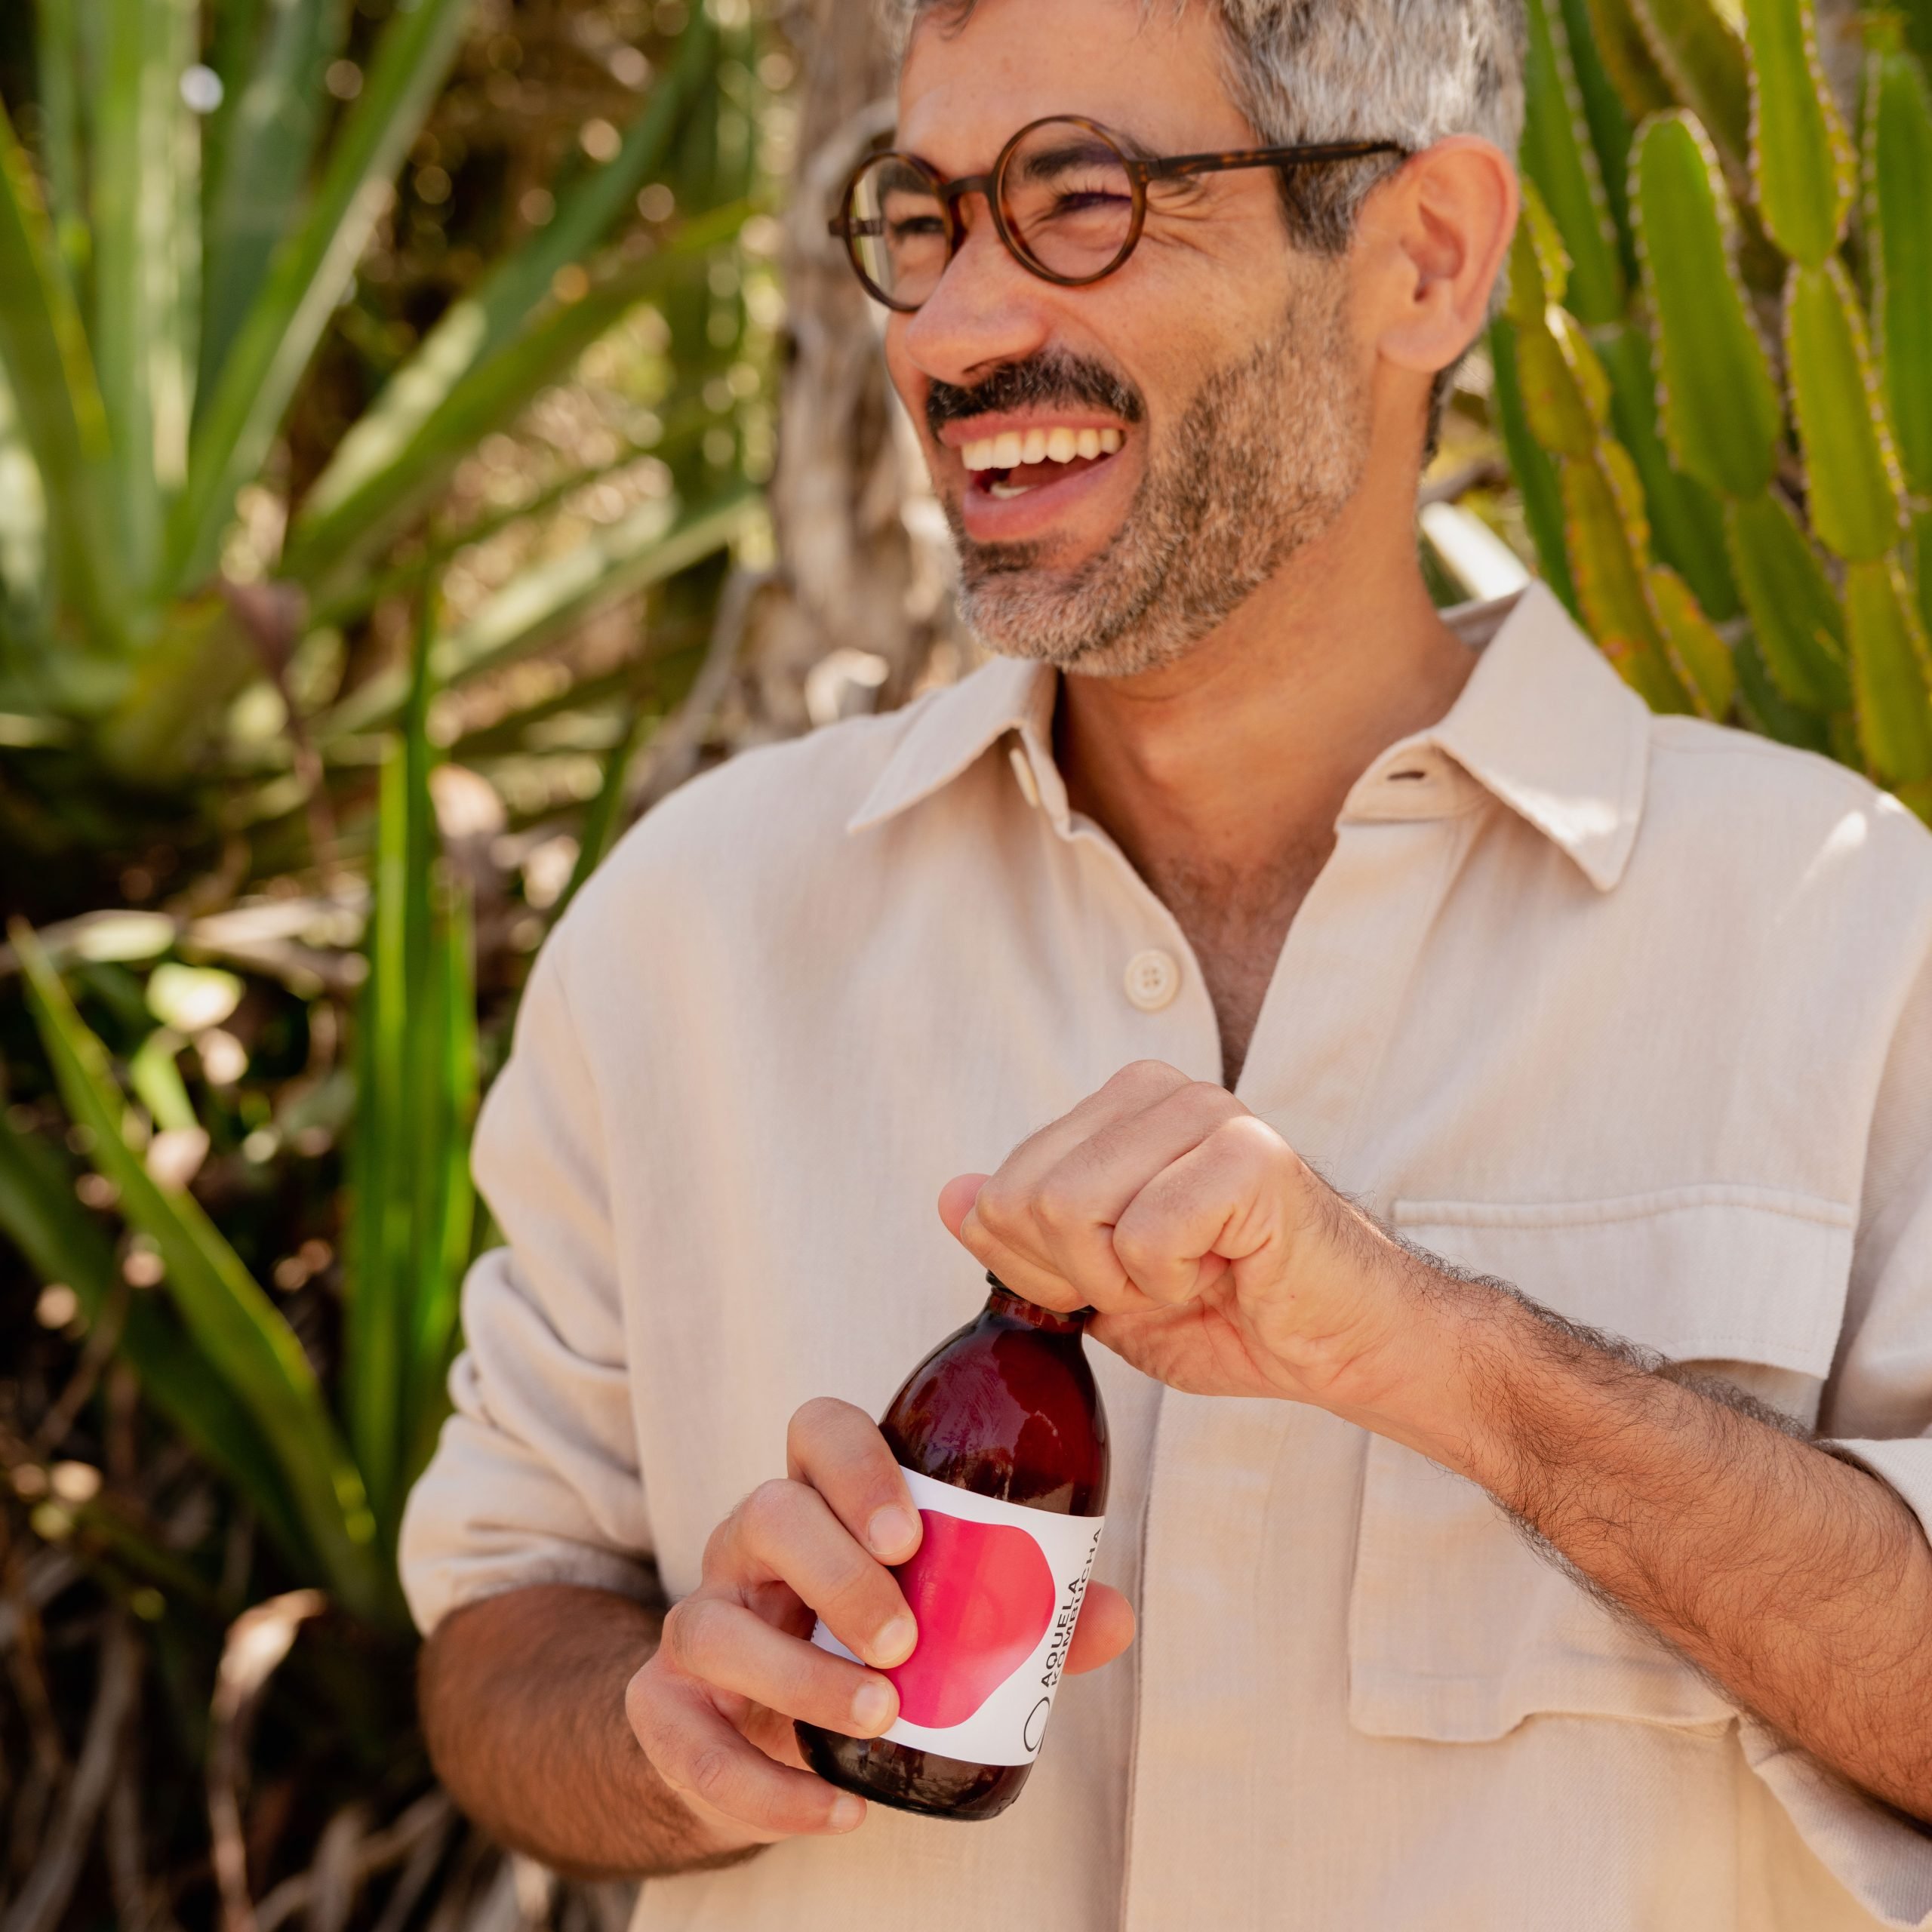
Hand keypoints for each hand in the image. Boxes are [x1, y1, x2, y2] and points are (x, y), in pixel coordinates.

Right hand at [624, 1397, 1136, 1852]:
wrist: (758, 1734)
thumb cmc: (867, 1649)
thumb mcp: (940, 1620)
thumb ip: (1024, 1611)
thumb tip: (1114, 1615)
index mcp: (818, 1501)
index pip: (817, 1431)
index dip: (856, 1465)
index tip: (911, 1532)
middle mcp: (748, 1549)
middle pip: (765, 1513)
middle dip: (837, 1573)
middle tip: (906, 1640)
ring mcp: (700, 1623)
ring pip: (711, 1622)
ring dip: (800, 1677)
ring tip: (883, 1717)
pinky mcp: (668, 1708)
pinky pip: (688, 1740)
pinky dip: (764, 1786)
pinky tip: (839, 1811)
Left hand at [939, 1061, 1427, 1415]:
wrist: (1341, 1343)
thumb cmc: (1230, 1310)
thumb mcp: (1099, 1284)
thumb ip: (1023, 1237)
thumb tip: (954, 1194)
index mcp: (1118, 1105)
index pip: (1003, 1190)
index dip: (1042, 1269)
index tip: (1119, 1282)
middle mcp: (1158, 1090)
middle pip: (1030, 1199)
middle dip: (1082, 1276)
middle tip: (1162, 1283)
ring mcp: (1207, 1112)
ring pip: (1075, 1210)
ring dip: (1129, 1282)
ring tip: (1195, 1273)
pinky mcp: (1249, 1156)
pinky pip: (1146, 1236)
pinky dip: (1175, 1283)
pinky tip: (1228, 1271)